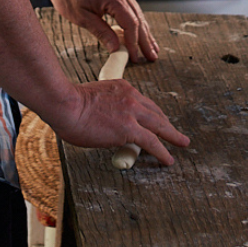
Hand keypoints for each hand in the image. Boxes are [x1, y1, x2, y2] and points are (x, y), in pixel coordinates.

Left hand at [39, 0, 160, 63]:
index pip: (130, 23)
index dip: (133, 42)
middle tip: (152, 57)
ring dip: (144, 32)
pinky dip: (136, 22)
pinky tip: (140, 33)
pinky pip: (131, 9)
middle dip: (145, 40)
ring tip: (151, 49)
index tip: (135, 57)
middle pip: (138, 19)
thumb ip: (101, 32)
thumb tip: (116, 49)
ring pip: (138, 14)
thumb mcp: (81, 17)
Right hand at [47, 78, 191, 165]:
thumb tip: (106, 122)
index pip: (143, 102)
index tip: (156, 120)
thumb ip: (105, 106)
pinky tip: (168, 159)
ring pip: (159, 126)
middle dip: (167, 123)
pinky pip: (152, 142)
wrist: (65, 105)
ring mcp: (132, 113)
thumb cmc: (69, 104)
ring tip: (182, 143)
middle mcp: (131, 97)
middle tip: (176, 132)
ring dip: (172, 136)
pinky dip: (162, 152)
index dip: (152, 113)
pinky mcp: (129, 129)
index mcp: (122, 88)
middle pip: (156, 112)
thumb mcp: (94, 97)